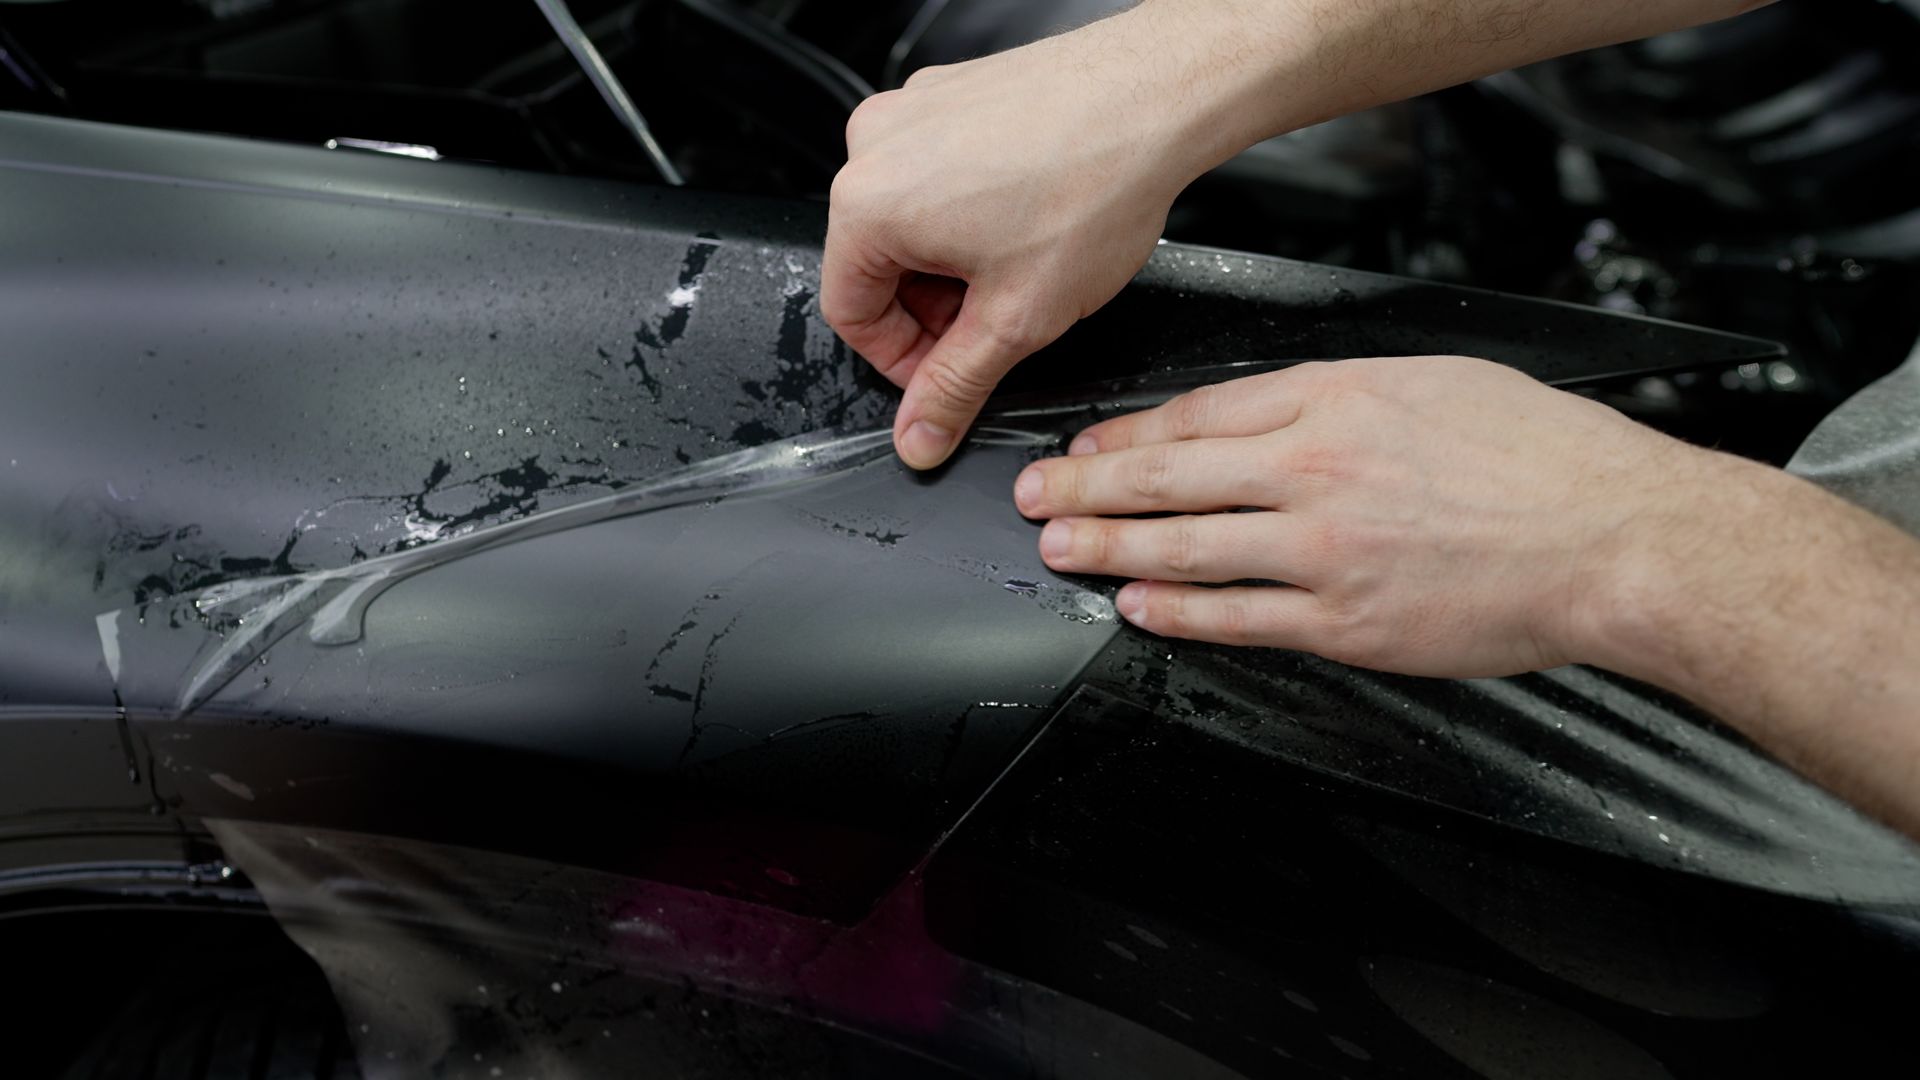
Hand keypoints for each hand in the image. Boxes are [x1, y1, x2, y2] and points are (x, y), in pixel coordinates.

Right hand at [821, 7, 1240, 468]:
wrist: (1156, 98)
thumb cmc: (1095, 184)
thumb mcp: (1017, 318)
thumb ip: (956, 387)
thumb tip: (920, 436)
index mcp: (866, 204)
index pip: (850, 315)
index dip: (903, 362)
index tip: (947, 374)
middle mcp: (876, 146)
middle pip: (878, 265)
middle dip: (936, 309)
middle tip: (999, 324)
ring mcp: (914, 111)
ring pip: (912, 220)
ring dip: (956, 262)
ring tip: (1024, 267)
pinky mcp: (951, 94)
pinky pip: (940, 174)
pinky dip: (973, 212)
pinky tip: (1029, 221)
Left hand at [1012, 356, 1727, 677]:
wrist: (1617, 536)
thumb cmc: (1545, 458)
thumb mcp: (1436, 381)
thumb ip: (1345, 395)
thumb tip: (1274, 412)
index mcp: (1339, 400)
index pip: (1199, 414)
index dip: (1129, 432)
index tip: (1090, 442)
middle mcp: (1317, 469)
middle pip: (1169, 476)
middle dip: (1087, 485)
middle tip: (1036, 492)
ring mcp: (1325, 549)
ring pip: (1185, 546)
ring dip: (1108, 546)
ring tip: (1058, 546)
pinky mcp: (1345, 620)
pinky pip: (1237, 617)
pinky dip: (1177, 610)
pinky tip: (1138, 604)